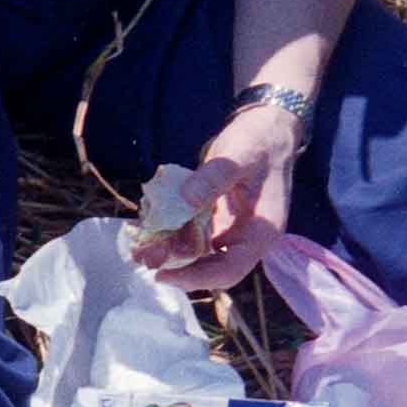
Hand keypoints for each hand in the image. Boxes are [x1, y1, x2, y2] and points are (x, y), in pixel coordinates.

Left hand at [134, 106, 301, 291]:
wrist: (268, 129)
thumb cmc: (259, 141)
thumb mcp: (238, 156)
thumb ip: (214, 178)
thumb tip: (185, 201)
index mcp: (261, 232)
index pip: (230, 270)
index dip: (196, 278)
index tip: (162, 273)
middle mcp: (247, 238)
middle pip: (210, 267)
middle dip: (176, 265)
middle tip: (142, 257)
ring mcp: (232, 230)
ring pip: (199, 253)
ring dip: (170, 251)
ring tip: (138, 247)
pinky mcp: (218, 220)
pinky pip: (194, 234)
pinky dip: (173, 232)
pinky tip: (148, 226)